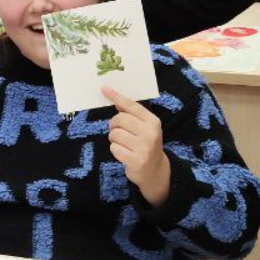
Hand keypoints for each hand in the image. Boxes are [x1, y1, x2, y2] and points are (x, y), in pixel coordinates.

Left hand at [104, 86, 169, 206]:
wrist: (155, 170)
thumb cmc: (145, 144)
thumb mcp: (144, 128)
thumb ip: (131, 114)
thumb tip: (115, 99)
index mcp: (153, 122)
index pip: (131, 106)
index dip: (116, 97)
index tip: (104, 89)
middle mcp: (150, 133)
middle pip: (119, 119)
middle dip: (114, 125)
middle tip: (117, 130)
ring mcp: (144, 148)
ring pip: (115, 134)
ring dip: (114, 139)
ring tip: (123, 144)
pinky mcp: (136, 161)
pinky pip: (114, 148)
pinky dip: (115, 150)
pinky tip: (124, 154)